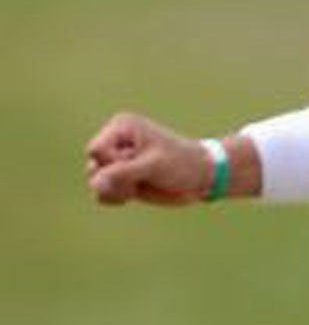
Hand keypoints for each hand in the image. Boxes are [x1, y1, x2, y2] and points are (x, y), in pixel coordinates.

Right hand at [86, 112, 211, 206]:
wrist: (200, 177)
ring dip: (115, 190)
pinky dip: (113, 197)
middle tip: (143, 177)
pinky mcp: (119, 179)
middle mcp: (114, 142)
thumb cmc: (181, 163)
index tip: (140, 162)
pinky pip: (100, 193)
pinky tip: (132, 194)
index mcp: (121, 127)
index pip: (96, 150)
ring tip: (139, 185)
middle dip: (115, 178)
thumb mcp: (153, 166)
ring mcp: (115, 162)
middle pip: (92, 166)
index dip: (114, 163)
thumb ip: (122, 174)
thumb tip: (93, 184)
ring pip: (93, 181)